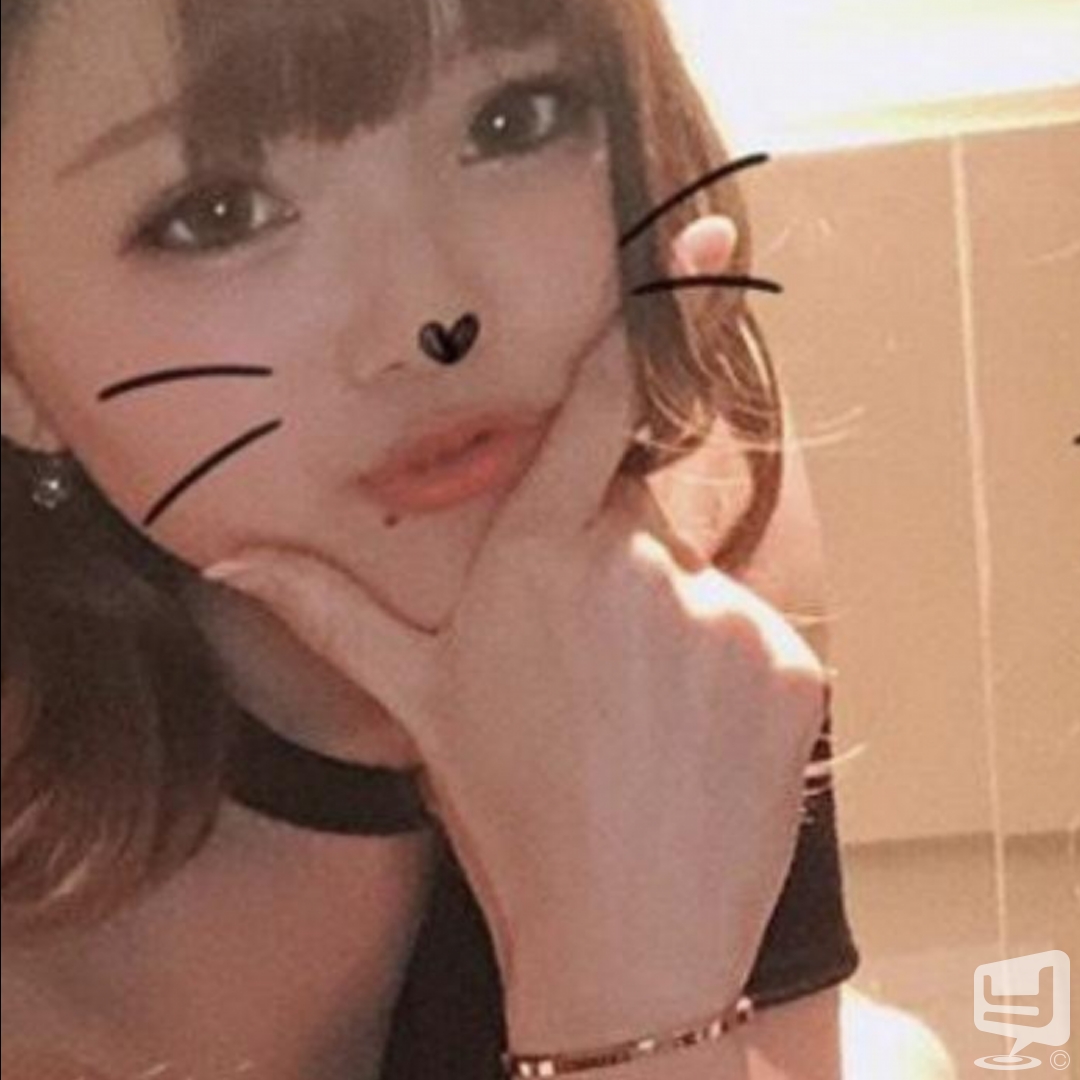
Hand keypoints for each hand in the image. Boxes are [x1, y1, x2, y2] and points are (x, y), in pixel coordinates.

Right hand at [203, 216, 826, 1043]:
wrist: (626, 935)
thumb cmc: (508, 807)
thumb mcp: (415, 702)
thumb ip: (330, 611)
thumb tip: (229, 556)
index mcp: (538, 559)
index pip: (594, 411)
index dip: (641, 322)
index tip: (701, 243)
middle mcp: (637, 566)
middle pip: (640, 514)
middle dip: (616, 566)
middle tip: (594, 668)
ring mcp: (725, 613)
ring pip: (702, 580)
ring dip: (672, 628)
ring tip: (639, 718)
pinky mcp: (793, 663)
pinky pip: (759, 635)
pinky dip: (730, 672)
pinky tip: (694, 741)